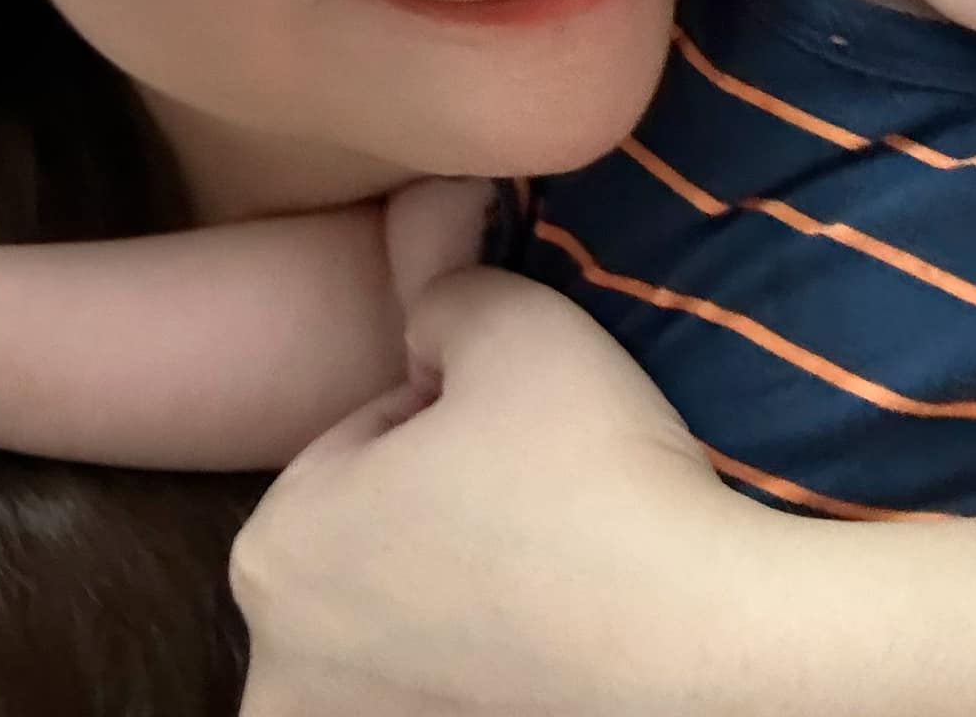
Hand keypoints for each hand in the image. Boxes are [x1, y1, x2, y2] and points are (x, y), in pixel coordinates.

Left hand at [233, 269, 773, 716]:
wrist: (701, 641)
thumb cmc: (591, 475)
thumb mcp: (509, 314)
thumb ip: (439, 298)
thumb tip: (429, 336)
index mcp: (274, 551)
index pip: (365, 441)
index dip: (450, 415)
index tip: (519, 433)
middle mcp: (281, 672)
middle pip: (370, 540)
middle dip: (439, 508)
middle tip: (538, 498)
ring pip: (399, 627)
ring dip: (451, 596)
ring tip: (547, 573)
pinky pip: (440, 690)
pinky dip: (478, 672)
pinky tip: (545, 648)